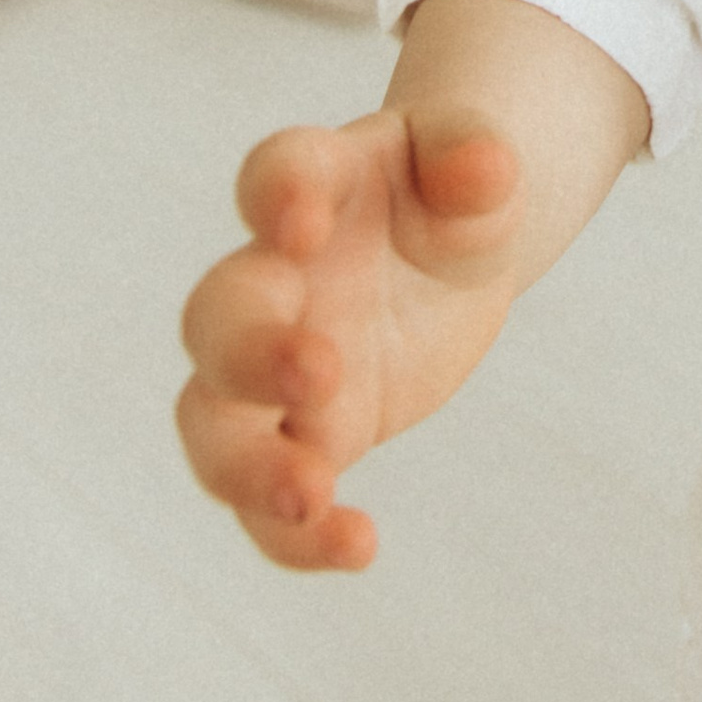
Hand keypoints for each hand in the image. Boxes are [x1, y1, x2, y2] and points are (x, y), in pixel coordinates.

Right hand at [176, 106, 522, 571]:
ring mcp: (274, 369)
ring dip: (248, 463)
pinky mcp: (304, 438)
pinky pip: (270, 502)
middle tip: (318, 370)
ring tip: (308, 493)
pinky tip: (357, 546)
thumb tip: (486, 167)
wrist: (450, 258)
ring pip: (215, 423)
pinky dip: (295, 535)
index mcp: (313, 186)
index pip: (276, 177)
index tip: (300, 222)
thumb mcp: (475, 161)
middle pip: (220, 317)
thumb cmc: (448, 197)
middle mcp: (272, 278)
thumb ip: (472, 154)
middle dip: (253, 350)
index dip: (277, 195)